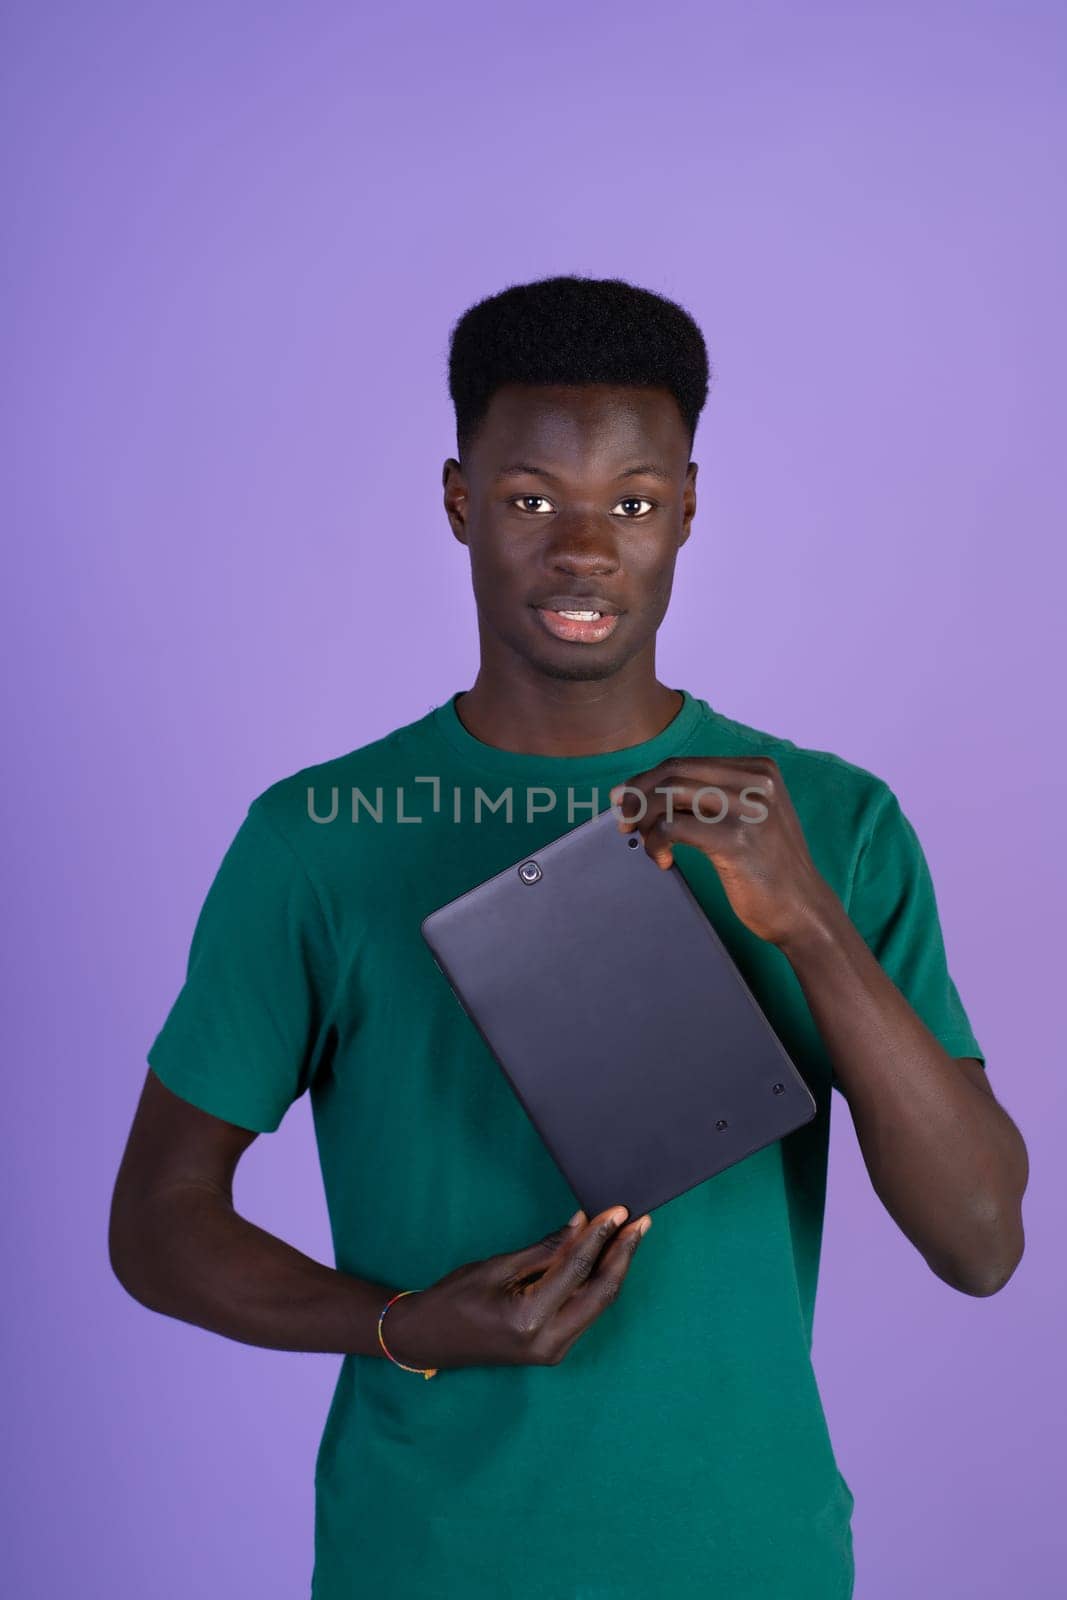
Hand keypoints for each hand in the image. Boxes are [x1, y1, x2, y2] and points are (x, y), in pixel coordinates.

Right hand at [382, 1206, 651, 1370]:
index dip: (601, 1236)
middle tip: (640, 1222)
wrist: (427, 1340)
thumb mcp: (497, 1266)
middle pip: (602, 1293)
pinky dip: (597, 1283)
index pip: (578, 1270)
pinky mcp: (553, 1350)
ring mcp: (553, 1351)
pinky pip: (585, 1312)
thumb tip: (582, 1224)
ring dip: (615, 1268)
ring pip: (598, 1304)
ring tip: (630, 1234)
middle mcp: (548, 1342)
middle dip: (623, 1255)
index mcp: (529, 1319)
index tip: (619, 1210)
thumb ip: (546, 1250)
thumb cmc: (453, 1299)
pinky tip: (606, 1258)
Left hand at [609, 756, 833, 949]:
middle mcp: (756, 781)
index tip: (625, 799)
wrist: (803, 910)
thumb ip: (712, 798)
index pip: (686, 763)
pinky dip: (656, 843)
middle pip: (673, 772)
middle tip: (622, 821)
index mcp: (759, 770)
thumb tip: (649, 791)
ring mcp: (748, 809)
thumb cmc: (768, 867)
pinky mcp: (735, 840)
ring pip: (669, 795)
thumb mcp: (749, 817)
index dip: (647, 780)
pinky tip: (664, 861)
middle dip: (637, 795)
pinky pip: (672, 827)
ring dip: (644, 819)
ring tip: (645, 844)